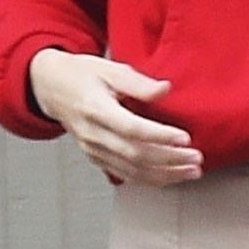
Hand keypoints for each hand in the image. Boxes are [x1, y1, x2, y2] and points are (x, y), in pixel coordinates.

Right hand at [32, 48, 200, 184]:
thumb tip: (166, 89)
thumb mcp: (109, 68)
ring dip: (165, 175)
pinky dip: (150, 180)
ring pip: (132, 171)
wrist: (51, 88)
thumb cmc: (82, 74)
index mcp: (95, 109)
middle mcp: (93, 134)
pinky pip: (125, 175)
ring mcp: (93, 149)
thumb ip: (138, 82)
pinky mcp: (95, 158)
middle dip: (169, 160)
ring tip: (192, 172)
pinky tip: (171, 177)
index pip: (131, 129)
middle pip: (135, 155)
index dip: (159, 136)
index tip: (185, 138)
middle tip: (197, 159)